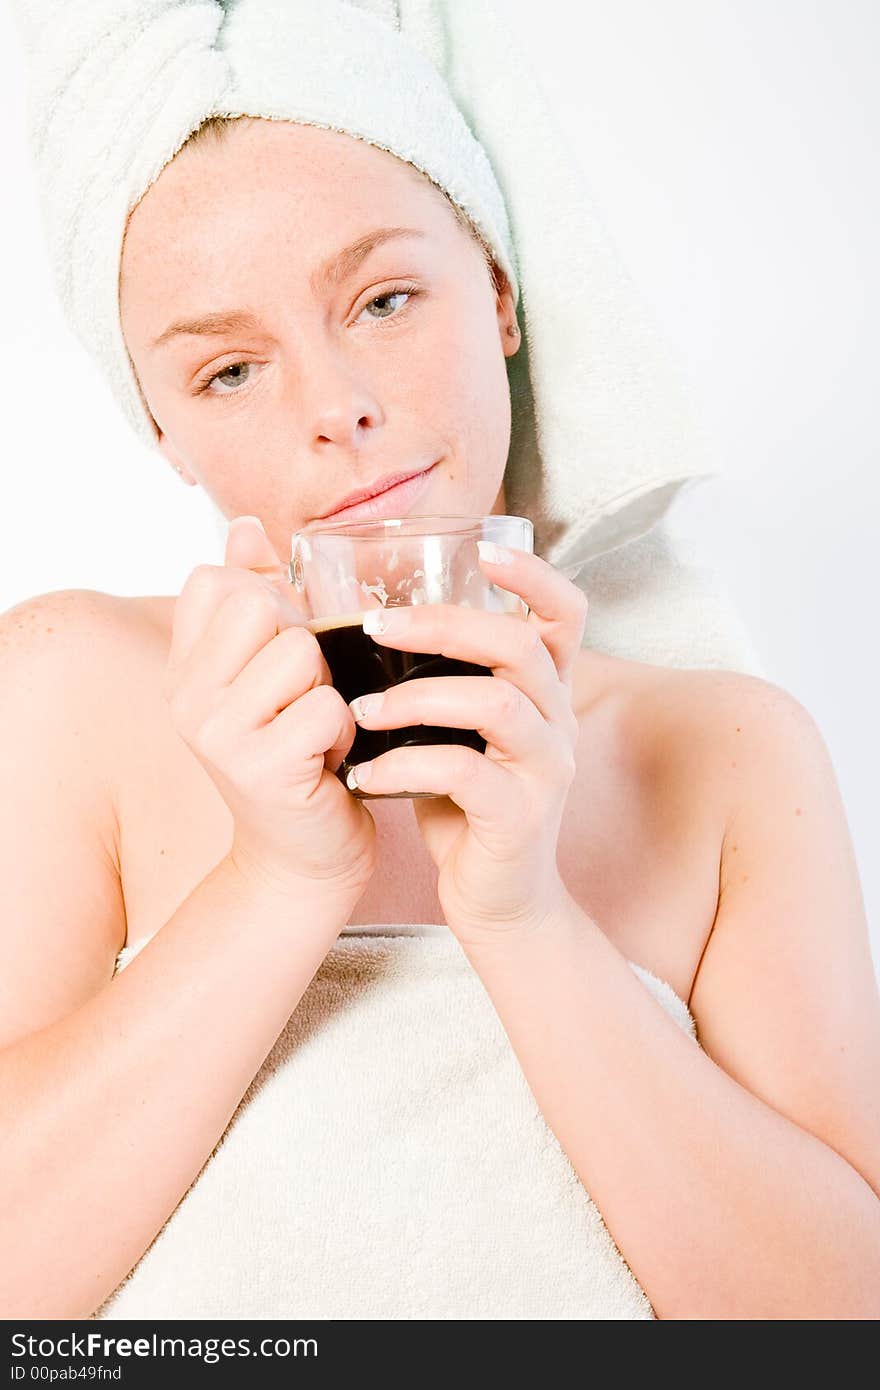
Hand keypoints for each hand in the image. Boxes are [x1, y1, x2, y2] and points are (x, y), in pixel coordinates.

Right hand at [164, 516, 375, 903]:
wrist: (302, 858)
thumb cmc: (294, 756)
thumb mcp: (262, 675)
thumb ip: (253, 595)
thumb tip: (244, 525)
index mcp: (183, 667)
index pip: (216, 579)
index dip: (269, 601)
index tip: (278, 655)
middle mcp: (186, 697)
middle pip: (263, 605)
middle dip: (305, 644)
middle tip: (304, 697)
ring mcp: (218, 734)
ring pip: (301, 652)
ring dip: (328, 689)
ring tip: (316, 730)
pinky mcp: (260, 768)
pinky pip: (327, 706)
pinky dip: (343, 731)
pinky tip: (328, 760)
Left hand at [344, 544, 588, 944]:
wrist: (498, 903)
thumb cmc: (467, 806)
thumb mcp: (459, 732)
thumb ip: (440, 681)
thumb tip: (369, 621)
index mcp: (545, 692)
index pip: (566, 615)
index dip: (534, 576)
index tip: (487, 548)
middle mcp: (558, 721)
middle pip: (520, 645)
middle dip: (445, 625)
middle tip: (379, 626)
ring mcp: (545, 770)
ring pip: (496, 704)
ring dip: (418, 697)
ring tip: (360, 707)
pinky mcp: (520, 818)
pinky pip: (466, 774)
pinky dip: (406, 766)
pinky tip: (365, 774)